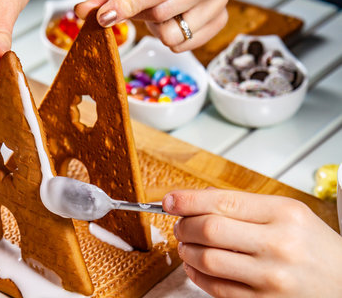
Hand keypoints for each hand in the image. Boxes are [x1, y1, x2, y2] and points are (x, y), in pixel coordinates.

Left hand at [75, 0, 227, 51]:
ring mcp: (219, 2)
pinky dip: (171, 37)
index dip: (128, 5)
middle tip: (140, 1)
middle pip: (162, 14)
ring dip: (157, 27)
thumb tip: (84, 13)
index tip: (103, 17)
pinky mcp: (219, 21)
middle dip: (141, 13)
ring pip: (173, 35)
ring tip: (159, 7)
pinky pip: (184, 46)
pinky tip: (172, 17)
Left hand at [163, 189, 341, 296]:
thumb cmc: (315, 247)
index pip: (221, 202)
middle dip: (183, 225)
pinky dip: (196, 274)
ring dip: (187, 250)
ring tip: (187, 245)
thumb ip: (243, 204)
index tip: (170, 200)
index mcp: (284, 214)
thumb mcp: (289, 213)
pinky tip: (196, 266)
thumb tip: (198, 197)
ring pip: (207, 259)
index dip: (187, 200)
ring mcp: (271, 278)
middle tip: (179, 225)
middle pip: (208, 230)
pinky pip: (215, 288)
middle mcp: (279, 245)